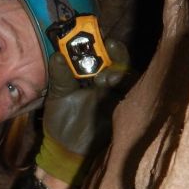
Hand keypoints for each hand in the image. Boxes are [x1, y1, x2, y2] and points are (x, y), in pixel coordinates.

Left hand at [35, 39, 129, 186]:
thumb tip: (56, 55)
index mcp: (91, 76)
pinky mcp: (122, 113)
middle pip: (120, 63)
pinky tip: (115, 91)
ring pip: (129, 79)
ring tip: (108, 76)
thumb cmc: (62, 121)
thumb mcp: (58, 97)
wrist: (66, 150)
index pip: (103, 54)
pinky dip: (126, 92)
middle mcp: (107, 84)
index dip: (105, 45)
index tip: (103, 37)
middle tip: (110, 48)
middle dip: (118, 55)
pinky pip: (132, 99)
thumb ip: (60, 76)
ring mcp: (116, 98)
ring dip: (121, 73)